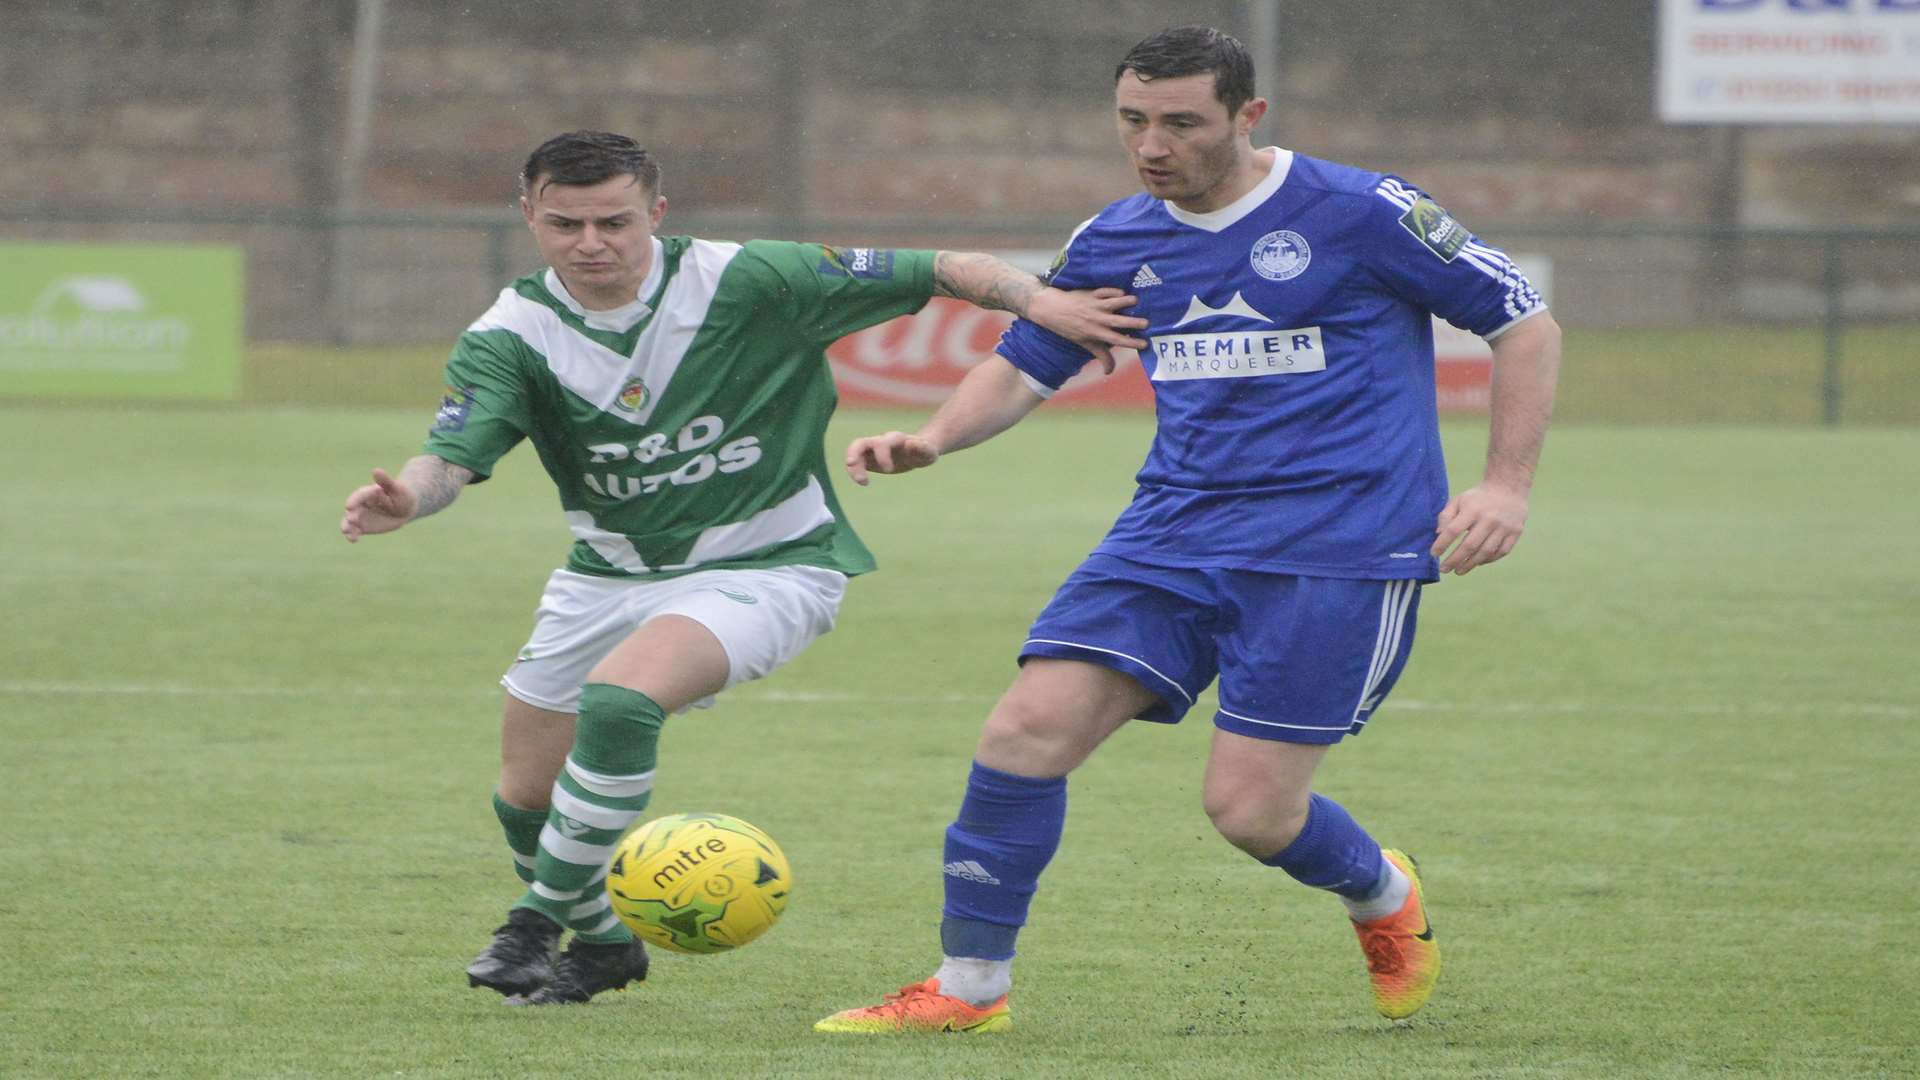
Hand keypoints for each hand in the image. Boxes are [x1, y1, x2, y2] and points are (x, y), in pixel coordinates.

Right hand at [340, 468, 418, 541]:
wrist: (404, 509)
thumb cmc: (402, 495)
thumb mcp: (396, 488)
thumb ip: (386, 481)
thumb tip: (376, 470)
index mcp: (369, 492)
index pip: (359, 496)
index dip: (354, 500)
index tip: (349, 507)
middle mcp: (361, 503)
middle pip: (353, 509)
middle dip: (351, 515)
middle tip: (351, 520)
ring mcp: (361, 515)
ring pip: (350, 521)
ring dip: (347, 526)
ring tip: (346, 531)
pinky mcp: (362, 526)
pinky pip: (355, 531)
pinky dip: (352, 535)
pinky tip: (353, 540)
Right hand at [844, 431, 939, 485]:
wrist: (919, 450)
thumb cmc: (925, 451)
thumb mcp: (928, 452)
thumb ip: (922, 448)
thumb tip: (910, 443)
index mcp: (896, 439)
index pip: (883, 443)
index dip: (882, 455)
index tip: (888, 470)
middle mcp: (881, 441)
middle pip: (860, 443)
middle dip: (854, 455)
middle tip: (857, 474)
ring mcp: (873, 449)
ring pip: (854, 452)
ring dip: (853, 467)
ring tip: (862, 482)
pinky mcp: (869, 458)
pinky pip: (856, 461)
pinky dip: (855, 470)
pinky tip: (863, 481)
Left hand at [1025, 287, 1149, 374]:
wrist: (1052, 310)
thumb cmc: (1070, 329)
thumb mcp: (1085, 344)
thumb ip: (1100, 356)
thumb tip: (1108, 372)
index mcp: (1096, 333)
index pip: (1116, 339)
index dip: (1131, 342)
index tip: (1144, 344)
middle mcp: (1097, 319)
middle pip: (1118, 321)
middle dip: (1133, 322)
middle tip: (1147, 323)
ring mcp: (1095, 305)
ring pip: (1114, 302)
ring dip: (1126, 301)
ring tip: (1136, 301)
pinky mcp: (1092, 293)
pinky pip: (1106, 291)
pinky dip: (1115, 291)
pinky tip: (1123, 292)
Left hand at [1431, 484, 1527, 574]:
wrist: (1508, 488)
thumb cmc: (1478, 498)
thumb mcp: (1459, 500)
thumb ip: (1446, 516)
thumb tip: (1438, 535)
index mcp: (1473, 509)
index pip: (1454, 530)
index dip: (1442, 544)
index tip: (1434, 554)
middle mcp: (1489, 519)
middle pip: (1470, 545)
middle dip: (1454, 560)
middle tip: (1444, 569)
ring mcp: (1504, 527)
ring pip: (1486, 552)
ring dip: (1470, 564)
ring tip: (1458, 571)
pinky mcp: (1515, 533)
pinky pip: (1501, 552)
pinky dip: (1488, 560)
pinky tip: (1477, 562)